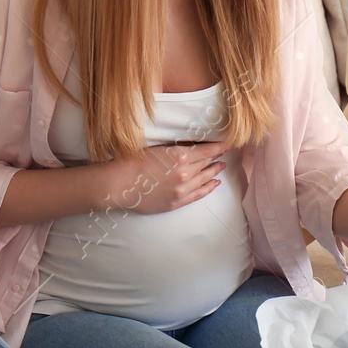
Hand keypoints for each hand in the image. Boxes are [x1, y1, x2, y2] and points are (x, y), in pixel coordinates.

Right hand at [102, 141, 227, 214]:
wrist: (120, 184)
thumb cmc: (133, 162)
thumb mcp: (159, 149)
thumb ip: (178, 150)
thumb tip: (193, 149)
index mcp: (180, 157)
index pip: (207, 151)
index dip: (219, 147)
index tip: (227, 144)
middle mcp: (185, 174)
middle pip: (207, 164)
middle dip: (216, 158)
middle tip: (224, 154)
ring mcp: (182, 190)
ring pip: (205, 179)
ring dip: (214, 172)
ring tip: (221, 166)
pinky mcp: (176, 202)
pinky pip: (198, 195)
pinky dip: (208, 188)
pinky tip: (214, 183)